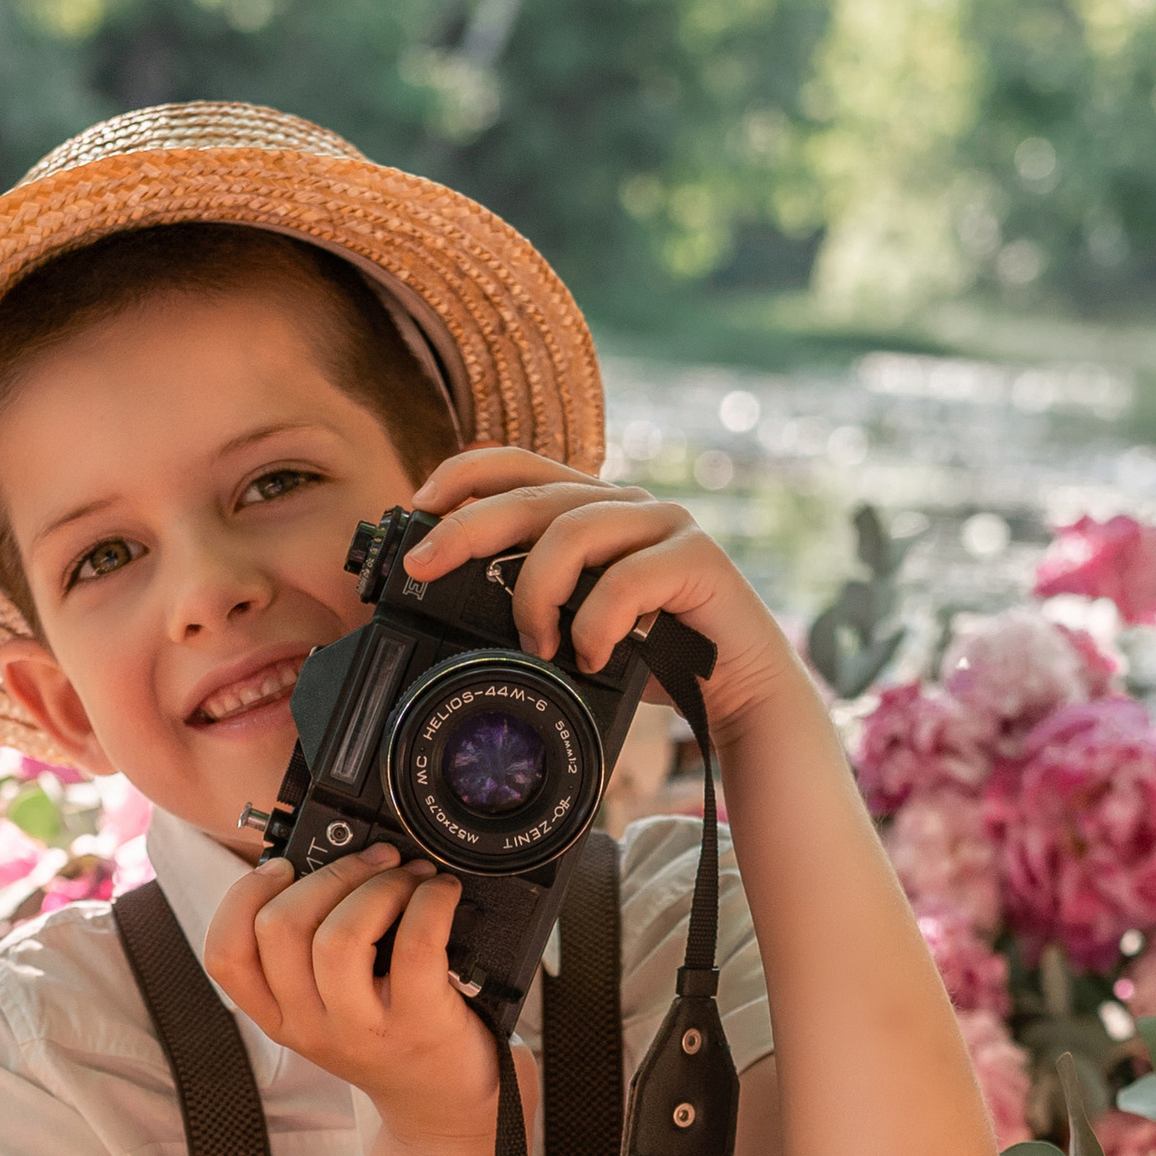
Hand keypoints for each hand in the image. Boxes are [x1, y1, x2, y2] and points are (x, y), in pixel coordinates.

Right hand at [201, 845, 516, 1147]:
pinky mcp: (418, 1023)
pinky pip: (414, 944)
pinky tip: (439, 893)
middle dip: (329, 873)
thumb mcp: (326, 1011)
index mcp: (279, 1016)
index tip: (283, 867)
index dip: (244, 896)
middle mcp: (311, 1026)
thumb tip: (319, 863)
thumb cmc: (389, 1041)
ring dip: (377, 886)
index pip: (225, 955)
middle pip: (280, 928)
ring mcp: (362, 1029)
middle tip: (372, 860)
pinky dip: (430, 902)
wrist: (442, 1105)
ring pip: (338, 936)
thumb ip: (307, 955)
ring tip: (407, 877)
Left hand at [399, 448, 805, 736]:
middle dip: (468, 527)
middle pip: (535, 494)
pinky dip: (598, 621)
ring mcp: (664, 525)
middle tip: (426, 565)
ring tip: (534, 644)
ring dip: (537, 593)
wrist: (739, 690)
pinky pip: (628, 578)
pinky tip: (591, 655)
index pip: (521, 465)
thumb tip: (447, 606)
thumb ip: (532, 602)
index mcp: (590, 509)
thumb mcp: (575, 626)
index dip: (465, 474)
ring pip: (574, 531)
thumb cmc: (651, 656)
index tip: (417, 504)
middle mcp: (625, 505)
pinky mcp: (698, 558)